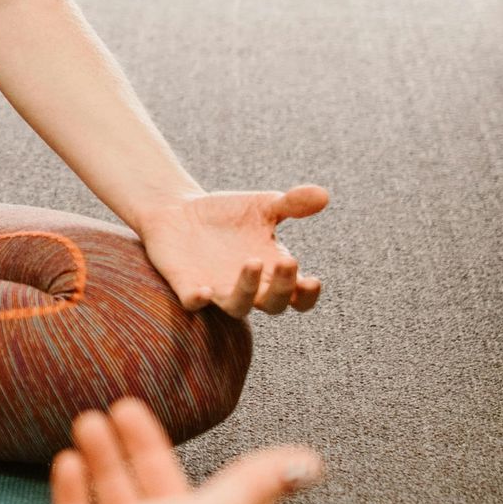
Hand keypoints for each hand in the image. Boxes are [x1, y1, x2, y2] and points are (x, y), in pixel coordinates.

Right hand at [50, 397, 321, 503]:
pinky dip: (79, 490)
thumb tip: (310, 463)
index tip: (241, 448)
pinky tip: (68, 462)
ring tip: (89, 423)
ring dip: (109, 461)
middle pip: (172, 499)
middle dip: (149, 452)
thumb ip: (250, 488)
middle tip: (126, 409)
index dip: (247, 483)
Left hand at [135, 183, 328, 316]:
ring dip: (247, 291)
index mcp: (271, 271)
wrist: (178, 209)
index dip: (307, 296)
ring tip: (252, 262)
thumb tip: (323, 195)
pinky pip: (193, 303)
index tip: (313, 280)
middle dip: (282, 288)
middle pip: (272, 304)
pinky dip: (198, 300)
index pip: (297, 298)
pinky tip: (203, 292)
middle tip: (287, 260)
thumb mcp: (263, 205)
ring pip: (237, 308)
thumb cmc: (227, 213)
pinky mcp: (187, 285)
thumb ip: (292, 204)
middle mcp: (248, 287)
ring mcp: (217, 289)